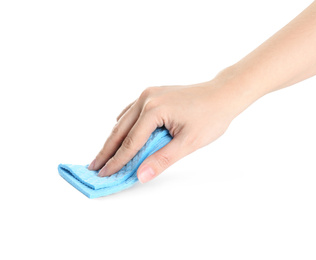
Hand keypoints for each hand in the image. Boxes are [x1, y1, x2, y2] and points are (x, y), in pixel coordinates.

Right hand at [88, 77, 247, 182]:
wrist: (223, 94)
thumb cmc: (211, 116)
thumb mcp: (188, 142)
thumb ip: (162, 159)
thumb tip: (140, 176)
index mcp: (153, 109)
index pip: (130, 142)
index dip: (116, 161)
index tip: (103, 175)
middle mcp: (146, 98)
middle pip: (120, 130)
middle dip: (106, 150)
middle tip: (93, 167)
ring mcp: (148, 94)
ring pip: (123, 120)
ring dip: (113, 139)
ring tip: (104, 156)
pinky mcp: (153, 94)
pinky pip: (131, 112)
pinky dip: (124, 126)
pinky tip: (121, 136)